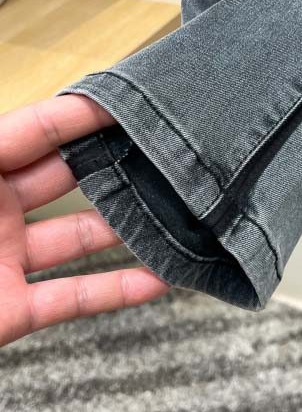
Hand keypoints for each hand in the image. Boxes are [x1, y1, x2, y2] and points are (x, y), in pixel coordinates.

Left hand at [0, 94, 168, 346]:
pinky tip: (158, 279)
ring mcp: (7, 259)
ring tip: (175, 211)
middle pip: (68, 178)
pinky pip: (74, 297)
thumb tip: (14, 111)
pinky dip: (117, 290)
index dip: (80, 114)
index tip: (128, 101)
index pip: (35, 130)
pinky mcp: (14, 309)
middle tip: (162, 152)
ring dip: (127, 227)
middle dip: (114, 163)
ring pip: (80, 237)